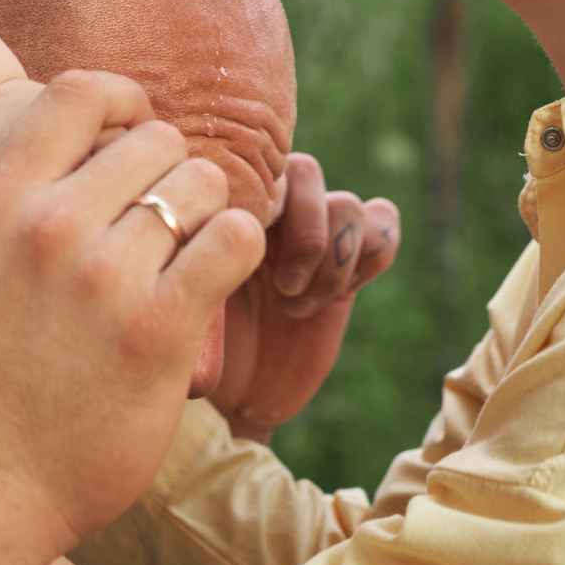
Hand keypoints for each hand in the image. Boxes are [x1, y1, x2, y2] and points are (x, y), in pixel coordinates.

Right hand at [0, 70, 266, 549]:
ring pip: (201, 183)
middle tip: (160, 226)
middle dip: (168, 174)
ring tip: (184, 258)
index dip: (123, 104)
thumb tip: (84, 136)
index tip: (131, 140)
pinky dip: (235, 248)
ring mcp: (105, 277)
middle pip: (156, 139)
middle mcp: (50, 226)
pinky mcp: (159, 328)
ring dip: (204, 214)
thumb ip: (19, 194)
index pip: (81, 92)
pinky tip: (213, 278)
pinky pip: (234, 239)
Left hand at [210, 154, 399, 442]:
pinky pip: (383, 227)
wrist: (232, 397)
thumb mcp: (181, 301)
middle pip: (307, 174)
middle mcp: (272, 212)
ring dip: (332, 257)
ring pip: (348, 205)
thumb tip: (211, 231)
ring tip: (296, 305)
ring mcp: (314, 237)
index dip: (264, 204)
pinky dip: (374, 251)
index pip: (257, 167)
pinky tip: (336, 297)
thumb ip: (197, 259)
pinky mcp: (350, 266)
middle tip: (281, 288)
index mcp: (227, 205)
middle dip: (304, 232)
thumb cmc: (191, 350)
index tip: (249, 254)